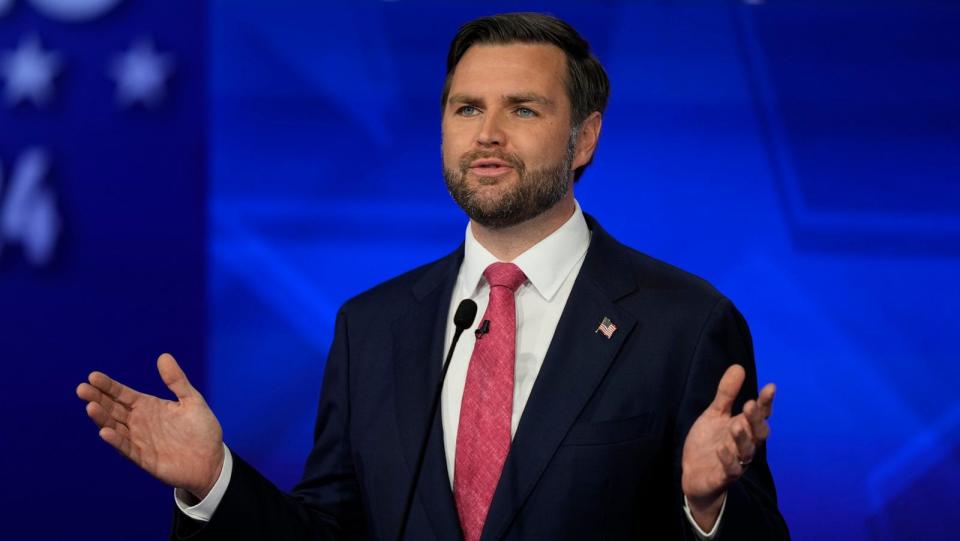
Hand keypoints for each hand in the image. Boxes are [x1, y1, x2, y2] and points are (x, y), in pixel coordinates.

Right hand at [76, 353, 224, 499]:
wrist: (212, 460)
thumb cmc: (202, 430)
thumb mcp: (192, 400)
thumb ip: (177, 380)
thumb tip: (163, 356)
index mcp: (148, 406)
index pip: (122, 394)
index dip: (108, 385)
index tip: (93, 376)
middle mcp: (139, 422)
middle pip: (113, 408)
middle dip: (97, 398)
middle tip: (82, 388)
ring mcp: (139, 440)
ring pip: (115, 427)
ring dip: (102, 418)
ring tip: (91, 407)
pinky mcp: (144, 458)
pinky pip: (127, 448)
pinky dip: (116, 441)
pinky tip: (106, 432)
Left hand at [681, 364, 774, 530]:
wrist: (694, 475)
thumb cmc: (709, 443)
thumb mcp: (714, 414)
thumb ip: (726, 394)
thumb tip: (738, 367)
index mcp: (744, 428)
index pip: (760, 414)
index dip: (766, 402)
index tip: (770, 387)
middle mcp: (745, 445)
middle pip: (758, 433)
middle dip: (756, 419)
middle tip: (750, 404)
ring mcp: (736, 461)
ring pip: (747, 451)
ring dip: (743, 438)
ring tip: (737, 424)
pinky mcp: (723, 476)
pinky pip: (731, 470)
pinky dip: (727, 459)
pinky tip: (722, 448)